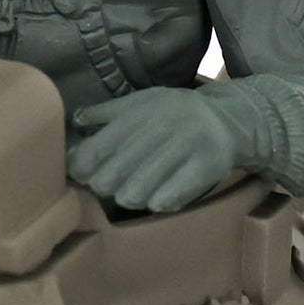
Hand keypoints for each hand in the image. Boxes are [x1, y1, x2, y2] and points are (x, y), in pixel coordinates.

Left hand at [66, 87, 238, 212]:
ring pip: (135, 193)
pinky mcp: (204, 168)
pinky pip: (166, 200)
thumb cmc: (175, 113)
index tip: (81, 174)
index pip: (95, 150)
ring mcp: (183, 149)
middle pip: (111, 177)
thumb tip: (75, 122)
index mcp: (139, 113)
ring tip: (134, 191)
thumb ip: (106, 113)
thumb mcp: (141, 102)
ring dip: (130, 196)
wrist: (228, 120)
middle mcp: (159, 128)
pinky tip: (159, 196)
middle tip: (109, 185)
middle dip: (104, 186)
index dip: (81, 168)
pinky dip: (157, 202)